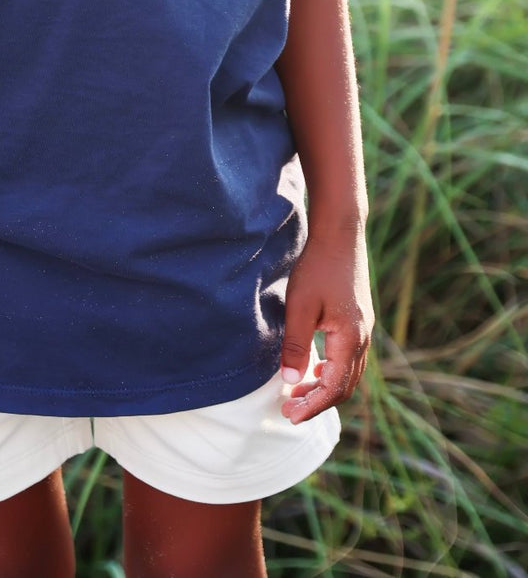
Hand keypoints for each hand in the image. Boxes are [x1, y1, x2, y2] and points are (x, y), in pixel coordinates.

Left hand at [279, 226, 373, 423]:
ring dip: (324, 387)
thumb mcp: (300, 306)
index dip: (312, 406)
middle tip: (289, 411)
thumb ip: (297, 345)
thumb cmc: (317, 267)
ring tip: (298, 394)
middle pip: (344, 385)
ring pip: (348, 372)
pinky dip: (331, 370)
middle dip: (318, 402)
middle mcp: (362, 338)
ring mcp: (363, 329)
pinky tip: (313, 368)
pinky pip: (348, 357)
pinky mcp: (357, 319)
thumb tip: (291, 383)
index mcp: (350, 339)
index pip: (334, 388)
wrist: (339, 234)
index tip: (289, 416)